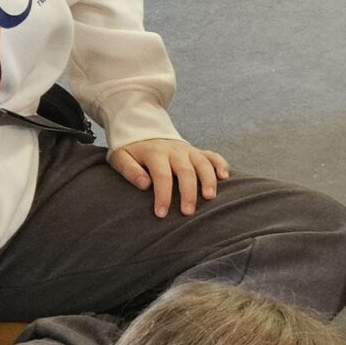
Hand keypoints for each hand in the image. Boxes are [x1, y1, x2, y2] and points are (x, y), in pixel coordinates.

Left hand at [109, 136, 230, 216]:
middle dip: (188, 193)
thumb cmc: (131, 151)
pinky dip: (221, 165)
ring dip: (208, 180)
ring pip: (203, 163)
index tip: (161, 214)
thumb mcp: (121, 157)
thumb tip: (144, 184)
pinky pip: (212, 156)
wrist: (143, 131)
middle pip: (186, 171)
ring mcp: (188, 150)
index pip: (162, 175)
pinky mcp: (197, 152)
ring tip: (210, 197)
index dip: (163, 195)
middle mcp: (175, 150)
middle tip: (188, 212)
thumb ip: (130, 170)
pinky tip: (225, 177)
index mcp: (155, 153)